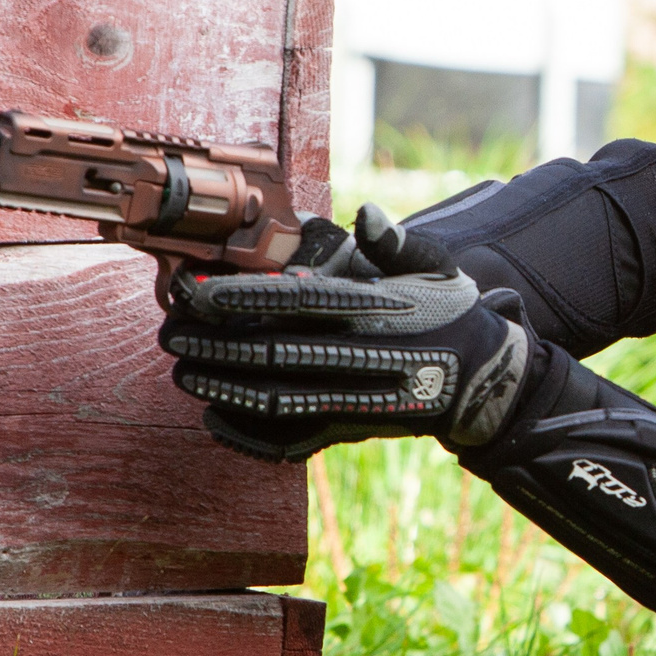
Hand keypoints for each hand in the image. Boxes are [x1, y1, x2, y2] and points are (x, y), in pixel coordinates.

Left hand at [159, 205, 532, 461]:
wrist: (485, 384)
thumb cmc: (453, 314)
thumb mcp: (438, 268)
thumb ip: (397, 242)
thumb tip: (365, 214)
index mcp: (379, 314)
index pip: (299, 304)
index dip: (244, 299)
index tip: (199, 292)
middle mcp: (365, 361)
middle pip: (276, 354)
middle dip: (216, 345)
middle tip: (171, 333)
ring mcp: (357, 402)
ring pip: (278, 400)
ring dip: (223, 387)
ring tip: (183, 369)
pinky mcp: (352, 431)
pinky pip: (293, 441)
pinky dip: (249, 436)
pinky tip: (213, 419)